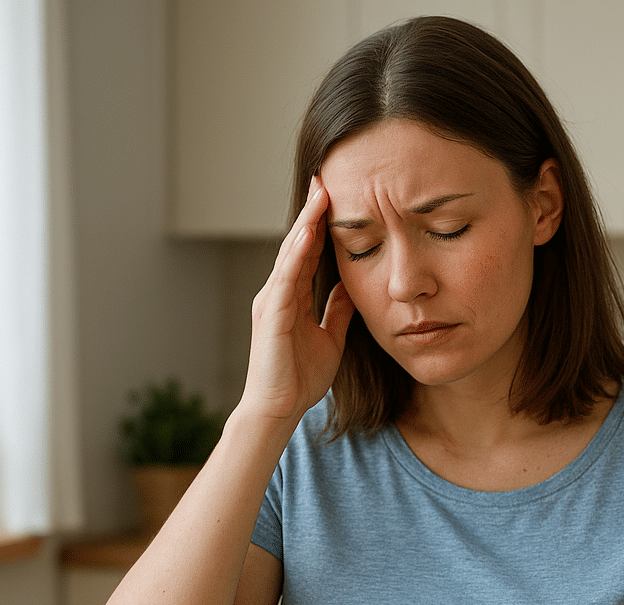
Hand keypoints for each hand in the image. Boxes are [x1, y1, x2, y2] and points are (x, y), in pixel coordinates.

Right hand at [243, 178, 354, 422]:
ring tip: (320, 193)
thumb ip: (337, 311)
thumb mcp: (331, 338)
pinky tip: (309, 233)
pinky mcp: (271, 316)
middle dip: (312, 212)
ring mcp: (272, 302)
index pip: (309, 253)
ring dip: (305, 223)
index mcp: (292, 298)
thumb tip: (351, 286)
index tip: (337, 197)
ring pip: (290, 254)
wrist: (280, 409)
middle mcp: (278, 294)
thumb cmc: (300, 378)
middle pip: (297, 245)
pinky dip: (297, 254)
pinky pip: (286, 279)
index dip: (322, 226)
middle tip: (326, 177)